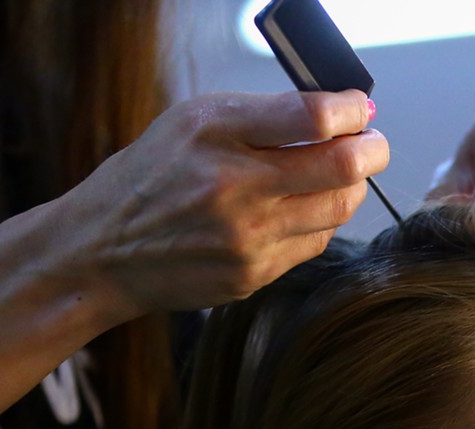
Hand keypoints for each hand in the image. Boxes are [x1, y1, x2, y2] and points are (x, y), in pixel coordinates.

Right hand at [58, 90, 387, 318]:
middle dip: (372, 151)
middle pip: (342, 167)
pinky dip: (319, 221)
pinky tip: (302, 209)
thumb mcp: (193, 122)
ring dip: (352, 188)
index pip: (312, 117)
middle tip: (373, 145)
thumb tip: (339, 112)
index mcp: (214, 132)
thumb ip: (264, 115)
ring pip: (338, 209)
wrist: (102, 251)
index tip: (361, 109)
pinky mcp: (253, 274)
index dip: (352, 110)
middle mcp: (232, 186)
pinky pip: (314, 242)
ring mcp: (246, 237)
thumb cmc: (153, 176)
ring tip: (343, 175)